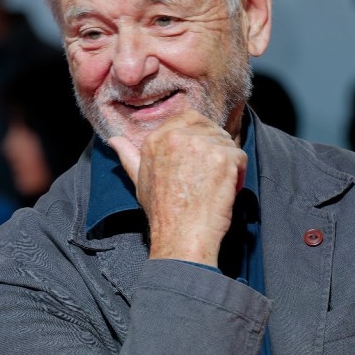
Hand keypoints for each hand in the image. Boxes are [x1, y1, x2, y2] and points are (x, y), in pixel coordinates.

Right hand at [109, 111, 245, 266]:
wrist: (181, 236)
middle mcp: (177, 136)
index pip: (189, 118)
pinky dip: (238, 173)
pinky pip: (239, 156)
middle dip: (216, 147)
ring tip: (216, 185)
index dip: (200, 135)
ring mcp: (201, 145)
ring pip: (226, 141)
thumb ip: (129, 156)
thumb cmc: (162, 212)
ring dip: (227, 162)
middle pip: (210, 128)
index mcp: (157, 138)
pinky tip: (227, 189)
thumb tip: (114, 140)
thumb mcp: (138, 180)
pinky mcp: (222, 157)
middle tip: (211, 174)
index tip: (201, 156)